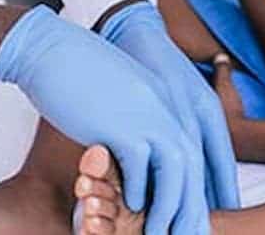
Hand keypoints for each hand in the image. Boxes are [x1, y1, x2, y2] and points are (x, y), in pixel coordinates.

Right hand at [100, 2, 240, 231]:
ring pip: (176, 170)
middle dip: (196, 206)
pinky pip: (139, 165)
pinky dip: (137, 189)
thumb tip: (151, 154)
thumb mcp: (130, 93)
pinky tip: (130, 203)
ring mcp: (146, 113)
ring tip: (162, 232)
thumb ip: (147, 117)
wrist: (50, 48)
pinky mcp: (119, 122)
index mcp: (172, 99)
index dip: (214, 185)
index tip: (207, 212)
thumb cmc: (83, 74)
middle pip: (196, 165)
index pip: (206, 149)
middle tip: (192, 234)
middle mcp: (167, 107)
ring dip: (171, 206)